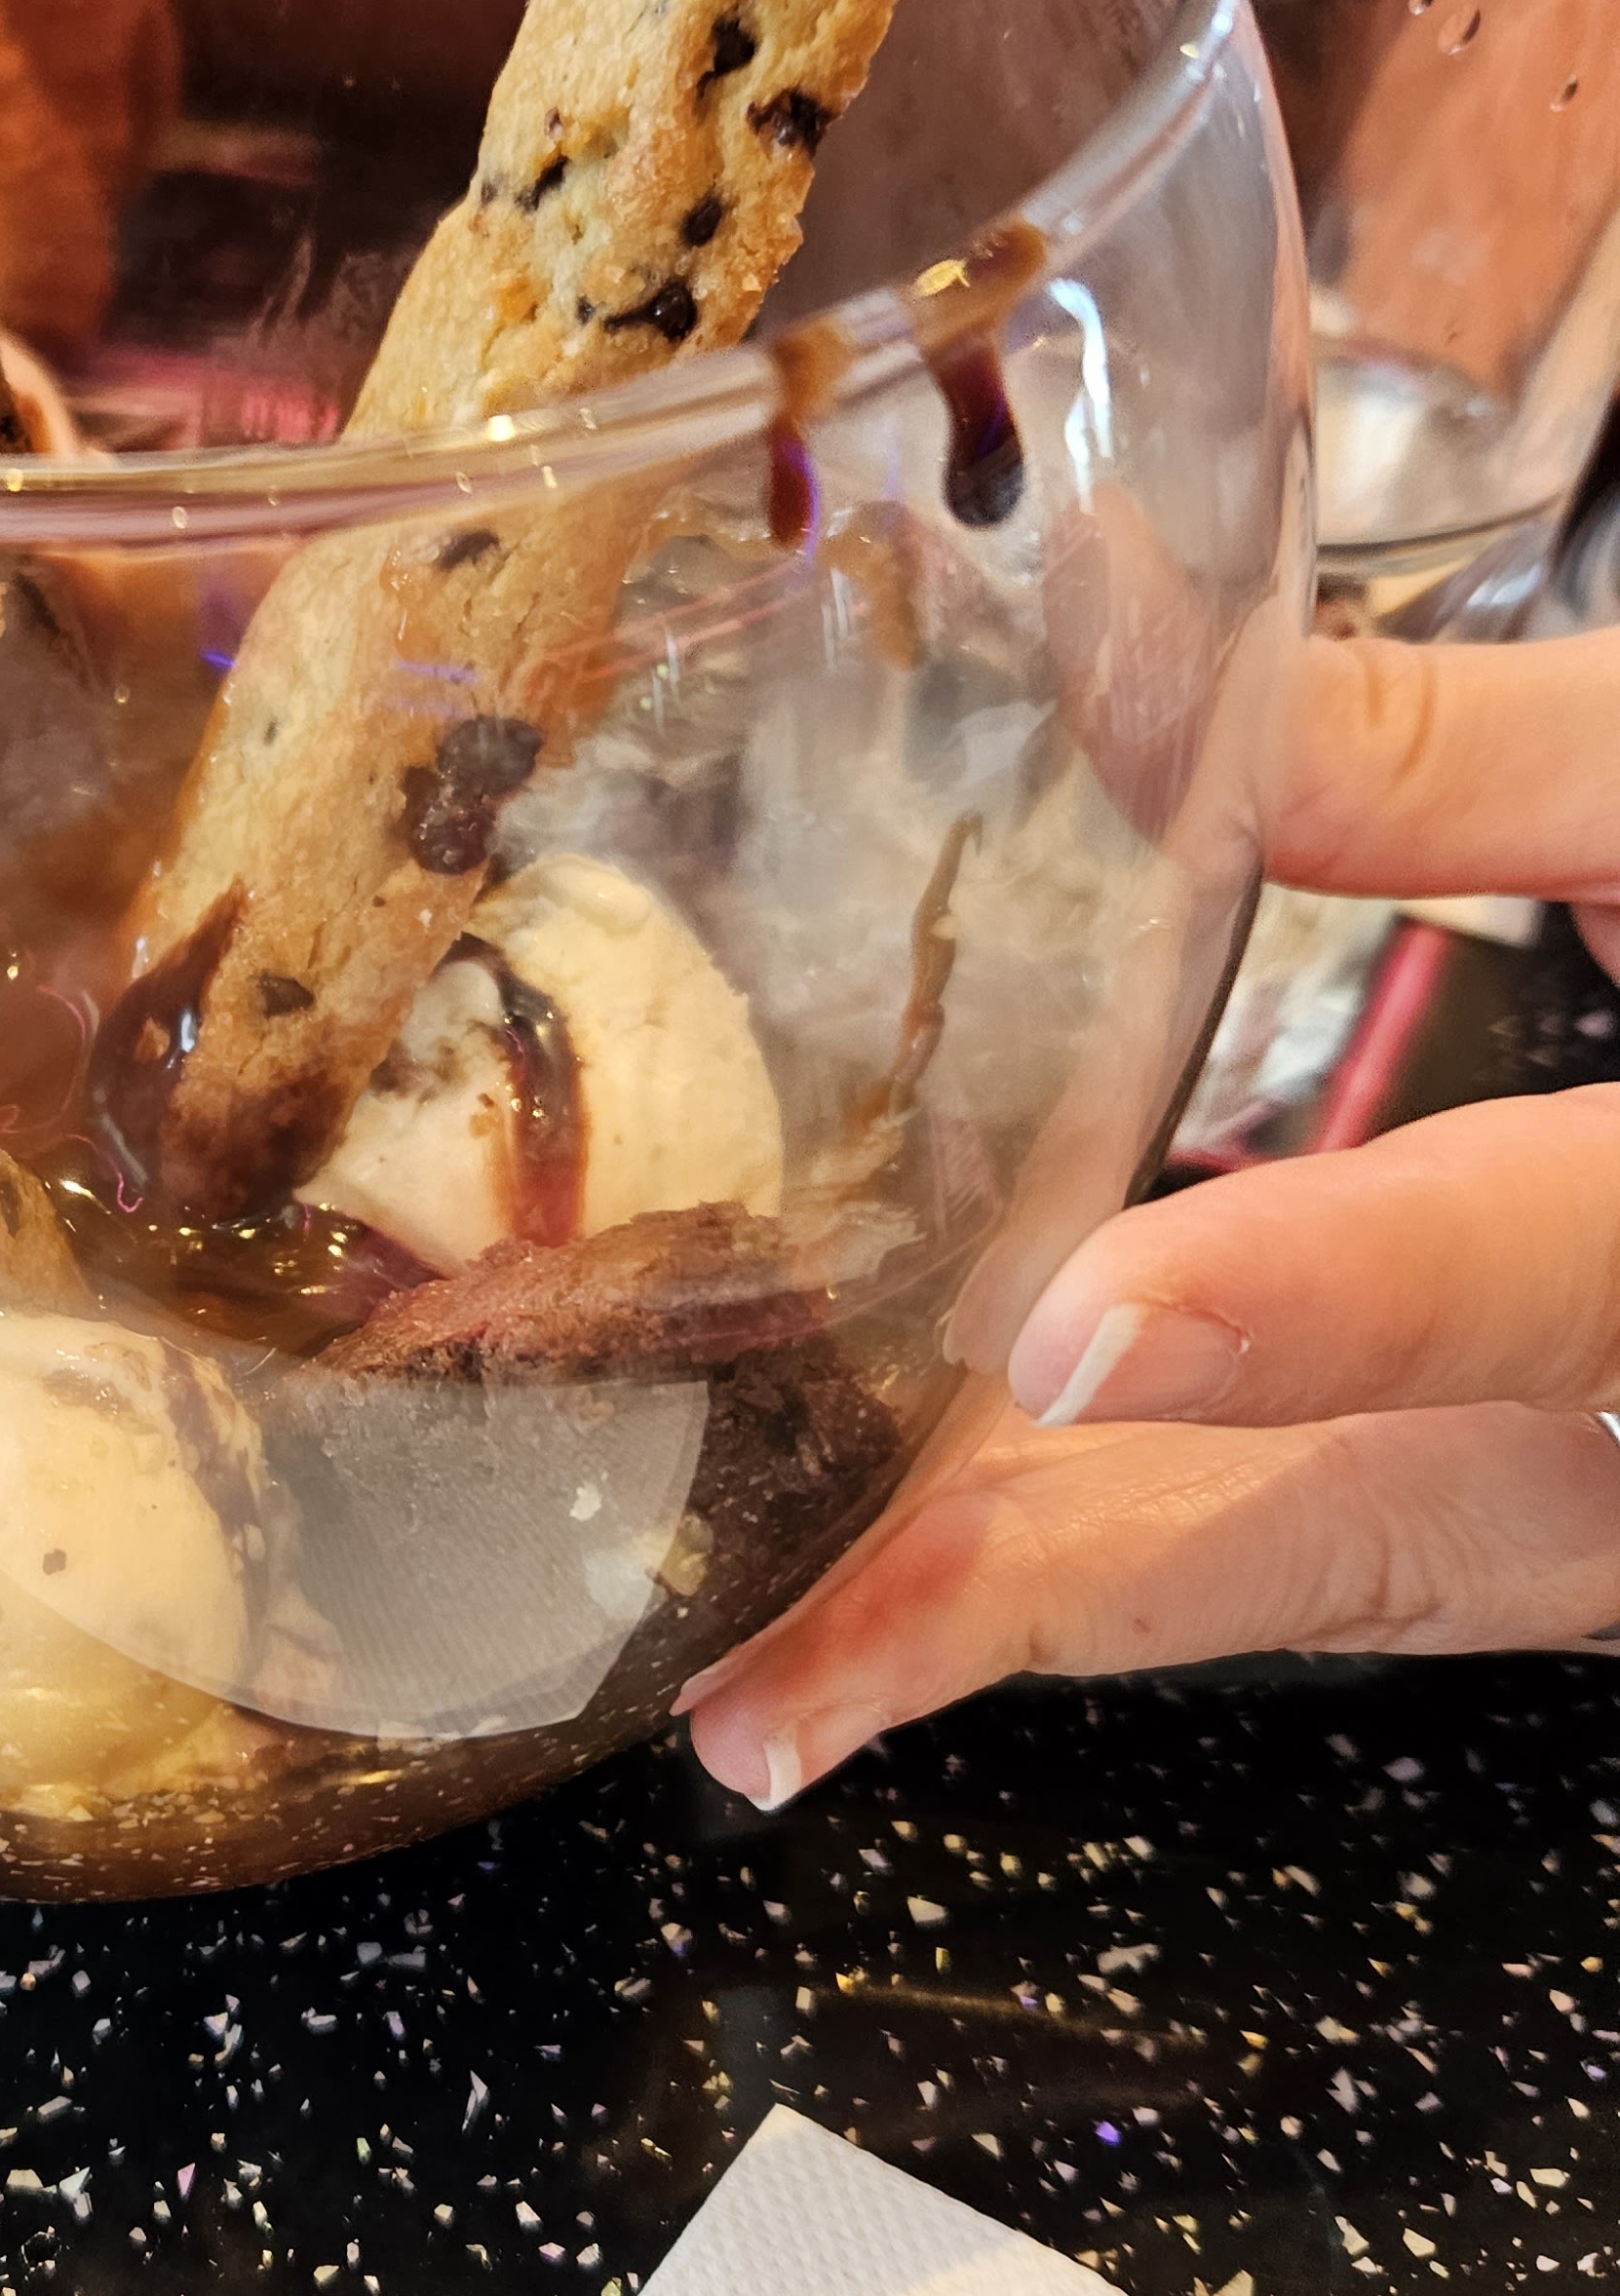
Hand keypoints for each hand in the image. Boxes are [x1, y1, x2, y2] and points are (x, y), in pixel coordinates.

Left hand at [686, 629, 1619, 1809]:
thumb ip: (1458, 755)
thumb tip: (1120, 620)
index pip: (1557, 1269)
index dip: (1322, 1308)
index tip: (1073, 1329)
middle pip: (1361, 1538)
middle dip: (1044, 1601)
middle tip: (770, 1675)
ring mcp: (1598, 1501)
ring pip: (1302, 1573)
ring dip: (1027, 1614)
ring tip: (761, 1671)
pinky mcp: (1533, 1508)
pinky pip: (1302, 1552)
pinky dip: (1097, 1556)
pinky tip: (899, 1544)